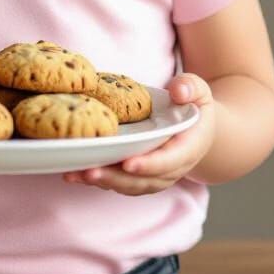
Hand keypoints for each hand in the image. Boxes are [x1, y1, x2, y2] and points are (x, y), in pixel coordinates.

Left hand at [61, 73, 216, 194]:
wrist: (197, 128)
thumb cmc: (194, 104)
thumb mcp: (198, 89)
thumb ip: (190, 87)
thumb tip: (178, 92)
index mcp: (188, 147)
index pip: (169, 161)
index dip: (149, 164)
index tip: (128, 163)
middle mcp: (172, 168)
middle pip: (144, 180)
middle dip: (116, 177)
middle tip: (90, 172)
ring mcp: (156, 175)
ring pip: (130, 185)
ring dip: (103, 182)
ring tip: (76, 174)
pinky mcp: (141, 175)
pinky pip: (121, 182)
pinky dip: (100, 180)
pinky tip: (75, 174)